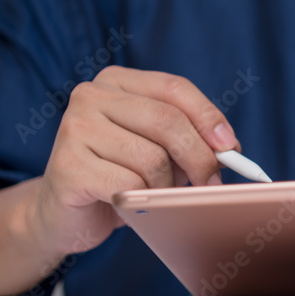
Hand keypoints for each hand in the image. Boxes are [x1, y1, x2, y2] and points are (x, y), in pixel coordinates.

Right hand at [29, 67, 238, 258]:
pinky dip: (144, 201)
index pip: (174, 88)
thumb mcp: (155, 148)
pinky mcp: (68, 166)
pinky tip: (136, 205)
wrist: (62, 214)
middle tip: (211, 182)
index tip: (231, 147)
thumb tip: (228, 148)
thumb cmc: (117, 176)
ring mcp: (75, 128)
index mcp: (116, 81)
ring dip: (168, 186)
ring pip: (151, 157)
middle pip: (166, 120)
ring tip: (159, 196)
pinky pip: (130, 184)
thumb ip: (186, 138)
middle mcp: (90, 96)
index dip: (209, 117)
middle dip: (199, 156)